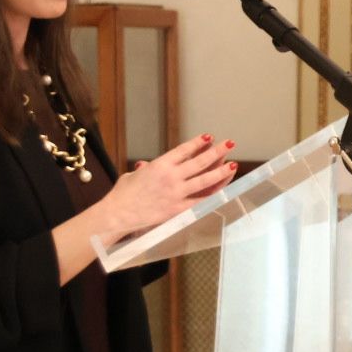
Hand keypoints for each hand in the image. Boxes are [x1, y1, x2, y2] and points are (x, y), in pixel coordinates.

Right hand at [99, 133, 236, 237]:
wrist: (117, 214)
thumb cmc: (122, 195)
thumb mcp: (132, 177)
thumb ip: (143, 170)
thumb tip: (144, 166)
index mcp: (160, 164)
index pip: (184, 150)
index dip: (198, 143)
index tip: (209, 137)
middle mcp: (171, 176)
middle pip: (200, 161)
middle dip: (217, 151)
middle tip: (230, 144)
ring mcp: (176, 193)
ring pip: (204, 180)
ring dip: (221, 171)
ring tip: (233, 164)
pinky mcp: (177, 209)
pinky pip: (200, 201)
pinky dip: (213, 195)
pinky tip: (223, 190)